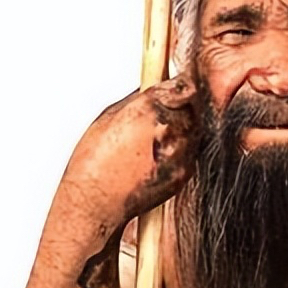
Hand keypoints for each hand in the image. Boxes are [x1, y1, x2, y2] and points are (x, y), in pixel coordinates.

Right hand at [63, 73, 199, 223]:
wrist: (96, 203)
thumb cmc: (94, 163)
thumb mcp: (109, 116)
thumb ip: (138, 99)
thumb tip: (153, 88)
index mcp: (149, 109)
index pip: (184, 84)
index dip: (180, 86)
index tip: (177, 87)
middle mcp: (169, 128)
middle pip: (192, 107)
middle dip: (180, 108)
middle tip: (160, 118)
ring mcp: (180, 152)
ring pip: (194, 130)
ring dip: (181, 130)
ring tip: (154, 141)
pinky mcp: (185, 172)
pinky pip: (190, 153)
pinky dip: (179, 152)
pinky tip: (156, 158)